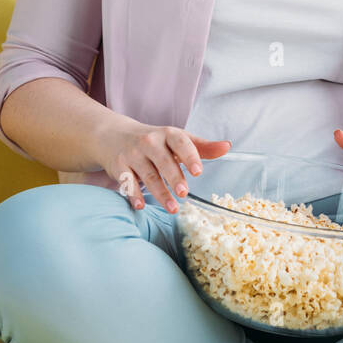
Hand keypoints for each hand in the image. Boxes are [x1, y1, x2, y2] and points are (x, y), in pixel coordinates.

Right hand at [98, 119, 231, 213]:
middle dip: (174, 178)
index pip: (180, 142)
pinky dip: (133, 194)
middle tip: (185, 193)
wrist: (115, 136)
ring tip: (173, 208)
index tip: (198, 171)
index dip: (190, 156)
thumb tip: (227, 147)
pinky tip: (140, 206)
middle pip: (163, 161)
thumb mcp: (178, 140)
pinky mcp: (119, 166)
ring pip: (148, 175)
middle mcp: (150, 142)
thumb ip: (203, 147)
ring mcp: (133, 154)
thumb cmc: (155, 141)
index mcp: (168, 134)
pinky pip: (127, 182)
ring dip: (160, 193)